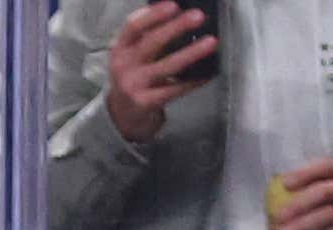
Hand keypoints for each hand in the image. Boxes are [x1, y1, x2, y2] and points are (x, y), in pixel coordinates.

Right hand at [104, 2, 217, 139]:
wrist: (121, 116)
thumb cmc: (133, 78)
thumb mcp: (131, 55)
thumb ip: (146, 37)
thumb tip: (176, 14)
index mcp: (121, 48)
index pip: (134, 26)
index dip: (154, 15)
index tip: (174, 5)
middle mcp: (125, 65)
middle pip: (151, 42)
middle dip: (176, 27)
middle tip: (198, 17)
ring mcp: (135, 85)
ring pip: (167, 66)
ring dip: (191, 53)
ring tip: (211, 42)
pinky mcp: (147, 103)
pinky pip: (174, 90)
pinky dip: (192, 81)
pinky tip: (206, 74)